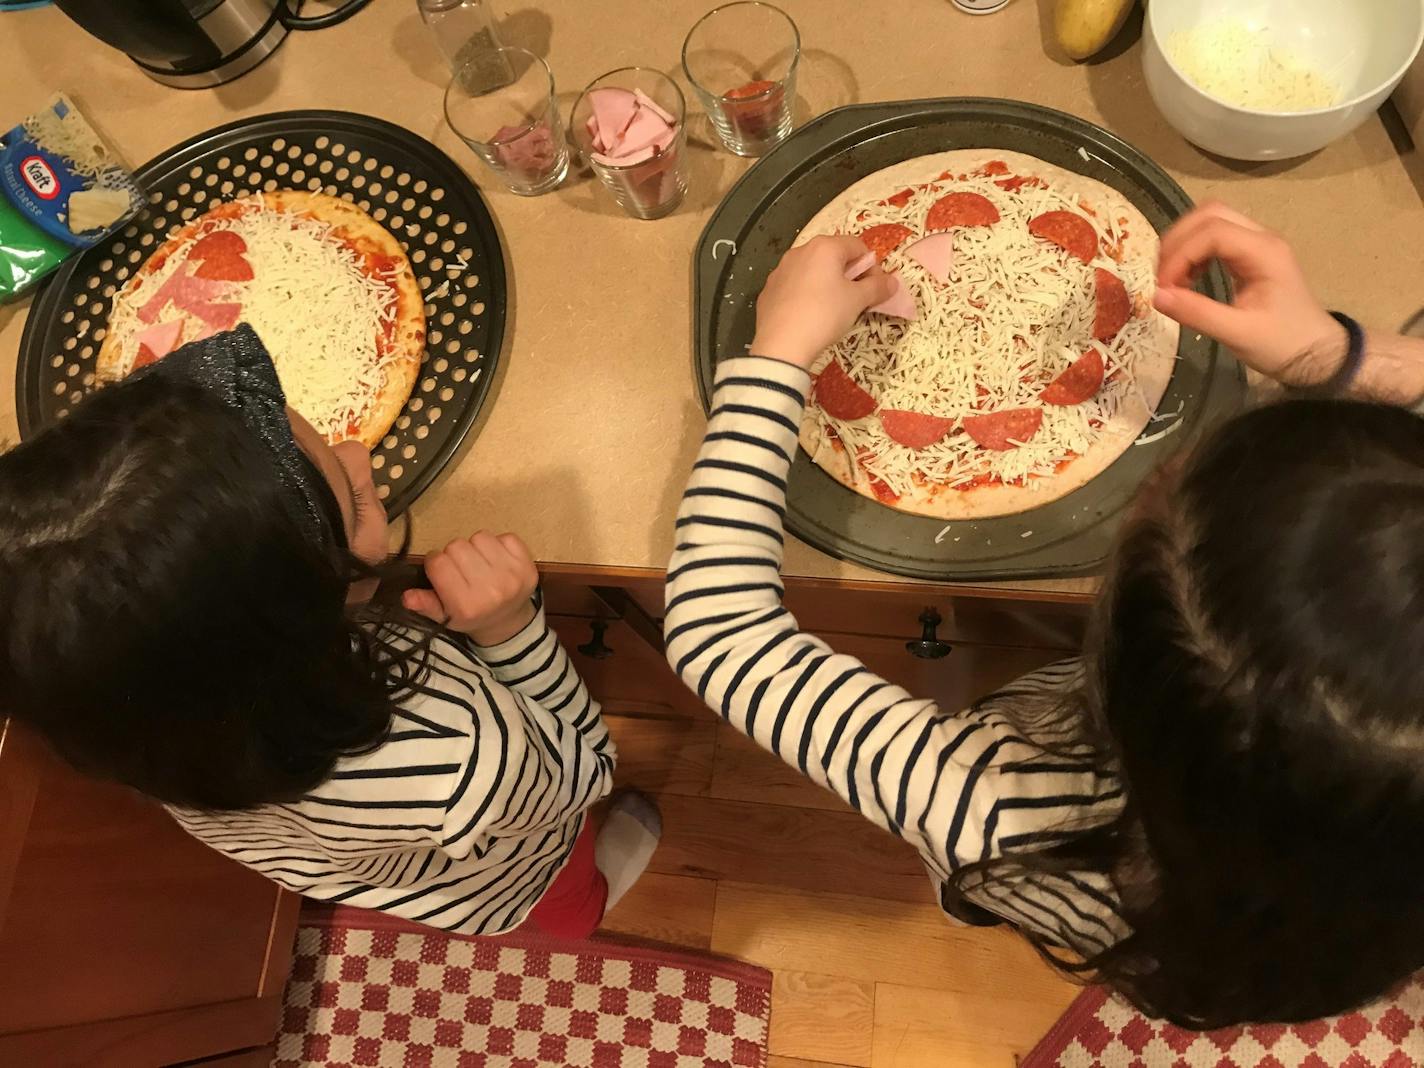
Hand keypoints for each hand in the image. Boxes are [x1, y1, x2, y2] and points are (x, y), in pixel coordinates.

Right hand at [403, 531, 538, 645]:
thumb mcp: (444, 616)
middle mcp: (490, 590)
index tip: (441, 571)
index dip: (435, 563)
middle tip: (461, 569)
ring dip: (475, 547)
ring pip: (479, 537)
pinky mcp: (527, 564)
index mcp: (466, 605)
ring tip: (478, 563)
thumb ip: (425, 605)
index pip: (438, 563)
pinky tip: (496, 560)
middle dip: (454, 555)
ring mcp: (512, 575)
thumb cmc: (472, 616)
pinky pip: (505, 536)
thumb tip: (406, 596)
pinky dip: (498, 544)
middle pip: (457, 546)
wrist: (508, 621)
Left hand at [750, 235, 897, 367]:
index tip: (876, 288)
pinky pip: (795, 287)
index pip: (857, 246)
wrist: (781, 345)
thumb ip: (878, 287)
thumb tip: (892, 282)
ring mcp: (780, 270)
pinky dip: (806, 295)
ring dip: (827, 283)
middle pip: (833, 256)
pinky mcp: (768, 291)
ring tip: (832, 309)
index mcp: (824, 247)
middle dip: (849, 274)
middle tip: (857, 298)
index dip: (872, 266)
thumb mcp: (857, 301)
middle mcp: (800, 251)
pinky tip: (809, 316)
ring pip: (812, 271)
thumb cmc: (825, 314)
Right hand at [1154, 202, 1345, 387]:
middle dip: (1178, 240)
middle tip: (1162, 276)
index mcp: (1264, 252)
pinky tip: (1188, 278)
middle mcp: (1261, 238)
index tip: (1163, 287)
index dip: (1180, 255)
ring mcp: (1256, 244)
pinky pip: (1215, 237)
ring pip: (1211, 220)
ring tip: (1172, 278)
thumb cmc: (1281, 344)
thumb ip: (1196, 312)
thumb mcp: (1237, 334)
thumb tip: (1156, 296)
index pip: (1211, 233)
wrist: (1315, 354)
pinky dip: (1194, 251)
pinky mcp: (1249, 255)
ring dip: (1184, 243)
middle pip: (1210, 214)